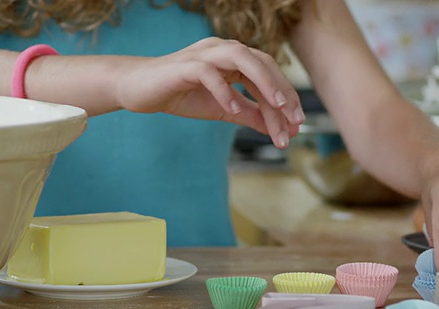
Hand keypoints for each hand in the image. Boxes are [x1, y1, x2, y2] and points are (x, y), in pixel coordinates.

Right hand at [114, 37, 303, 147]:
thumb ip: (250, 115)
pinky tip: (233, 111)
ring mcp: (204, 54)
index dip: (287, 97)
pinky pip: (208, 72)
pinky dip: (224, 91)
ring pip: (242, 58)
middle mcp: (223, 50)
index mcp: (235, 59)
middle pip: (262, 63)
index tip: (298, 125)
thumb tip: (278, 129)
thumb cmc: (182, 95)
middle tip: (294, 120)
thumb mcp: (223, 110)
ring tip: (276, 108)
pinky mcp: (184, 65)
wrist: (140, 90)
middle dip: (282, 91)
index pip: (269, 73)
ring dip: (263, 82)